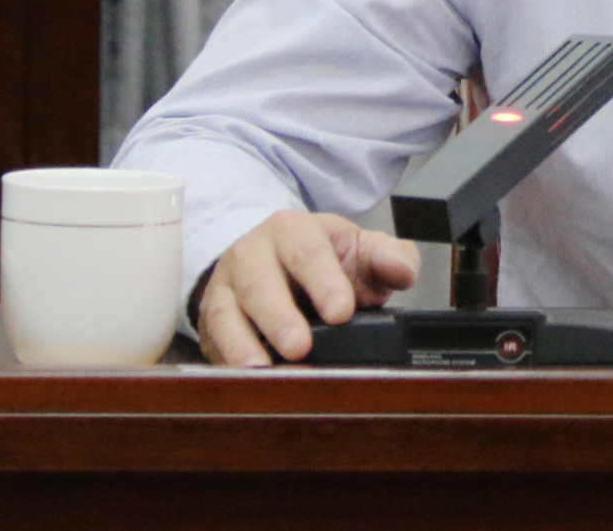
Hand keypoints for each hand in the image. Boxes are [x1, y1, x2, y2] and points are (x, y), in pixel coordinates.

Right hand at [197, 210, 420, 366]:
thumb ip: (390, 256)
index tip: (342, 313)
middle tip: (299, 348)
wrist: (273, 259)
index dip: (324, 282)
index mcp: (293, 230)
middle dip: (279, 316)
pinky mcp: (209, 322)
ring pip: (225, 314)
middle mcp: (251, 254)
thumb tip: (403, 271)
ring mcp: (224, 288)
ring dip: (241, 345)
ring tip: (261, 370)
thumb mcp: (359, 248)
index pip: (308, 252)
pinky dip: (223, 363)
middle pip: (260, 283)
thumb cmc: (322, 258)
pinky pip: (210, 343)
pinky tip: (241, 383)